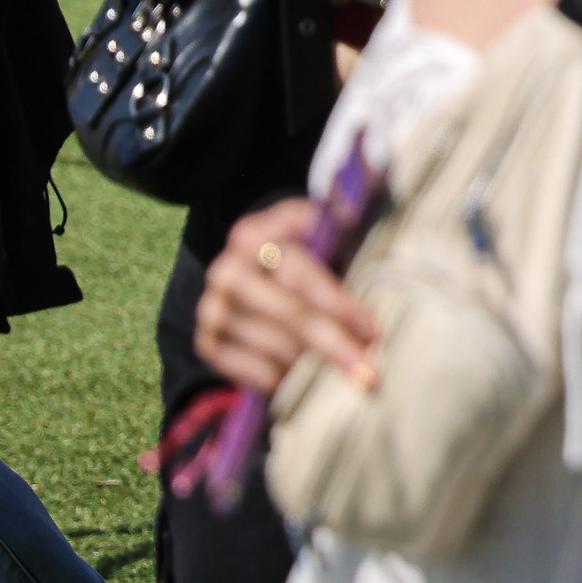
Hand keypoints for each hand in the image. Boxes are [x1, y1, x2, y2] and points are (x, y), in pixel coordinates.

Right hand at [192, 197, 379, 394]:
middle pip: (289, 313)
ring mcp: (213, 306)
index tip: (374, 330)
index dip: (340, 304)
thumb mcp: (322, 231)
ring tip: (348, 373)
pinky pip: (251, 371)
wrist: (257, 275)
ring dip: (314, 365)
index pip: (302, 273)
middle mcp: (228, 269)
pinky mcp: (207, 341)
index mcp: (255, 234)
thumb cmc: (306, 255)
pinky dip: (283, 380)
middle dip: (334, 345)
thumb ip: (343, 218)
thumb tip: (357, 202)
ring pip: (274, 348)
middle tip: (370, 374)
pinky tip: (305, 377)